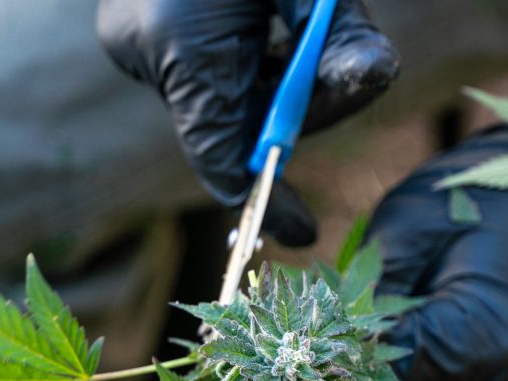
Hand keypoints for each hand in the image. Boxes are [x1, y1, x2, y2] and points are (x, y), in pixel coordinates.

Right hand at [97, 0, 398, 245]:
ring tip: (299, 17)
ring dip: (271, 77)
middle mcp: (143, 46)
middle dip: (295, 108)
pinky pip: (201, 70)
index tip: (303, 233)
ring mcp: (130, 37)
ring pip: (219, 97)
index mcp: (183, 43)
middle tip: (343, 64)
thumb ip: (341, 33)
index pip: (223, 155)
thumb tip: (377, 78)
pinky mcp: (133, 26)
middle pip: (231, 124)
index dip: (268, 197)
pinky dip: (247, 58)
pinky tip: (266, 16)